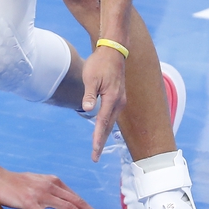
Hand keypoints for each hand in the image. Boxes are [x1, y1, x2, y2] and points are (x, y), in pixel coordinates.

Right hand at [0, 169, 110, 208]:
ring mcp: (40, 194)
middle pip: (77, 202)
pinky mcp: (29, 203)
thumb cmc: (13, 182)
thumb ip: (48, 189)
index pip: (76, 197)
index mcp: (53, 181)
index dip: (90, 208)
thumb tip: (59, 198)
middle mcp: (50, 186)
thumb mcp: (35, 182)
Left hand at [82, 46, 126, 161]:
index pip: (103, 122)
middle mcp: (119, 102)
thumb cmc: (99, 63)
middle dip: (101, 142)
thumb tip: (88, 110)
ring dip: (104, 134)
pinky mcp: (119, 97)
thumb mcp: (90, 78)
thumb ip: (89, 95)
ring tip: (96, 148)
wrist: (113, 51)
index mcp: (111, 98)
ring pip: (111, 122)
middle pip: (109, 126)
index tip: (94, 150)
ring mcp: (120, 100)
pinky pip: (112, 115)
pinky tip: (102, 131)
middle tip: (94, 157)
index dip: (98, 137)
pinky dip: (107, 125)